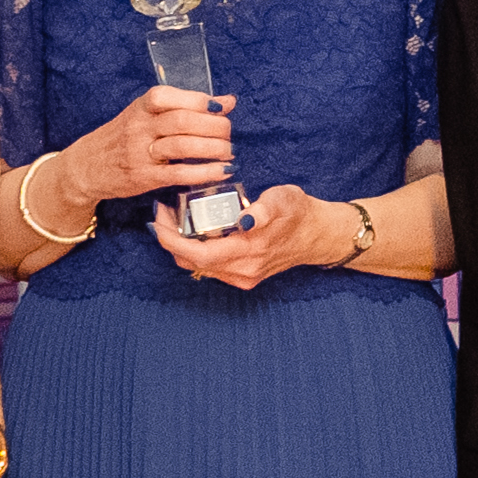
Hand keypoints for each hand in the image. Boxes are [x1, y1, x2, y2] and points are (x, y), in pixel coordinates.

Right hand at [66, 82, 233, 205]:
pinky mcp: (144, 177)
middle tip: (228, 134)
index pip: (168, 97)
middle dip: (214, 127)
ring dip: (213, 149)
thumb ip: (185, 107)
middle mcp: (140, 127)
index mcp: (141, 107)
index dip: (199, 100)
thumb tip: (227, 101)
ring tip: (229, 152)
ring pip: (182, 146)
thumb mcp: (147, 115)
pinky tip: (222, 171)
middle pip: (182, 121)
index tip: (221, 107)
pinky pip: (179, 173)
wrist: (86, 167)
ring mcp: (140, 152)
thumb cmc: (123, 137)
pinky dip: (205, 173)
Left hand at [150, 181, 343, 291]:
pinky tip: (192, 232)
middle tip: (162, 213)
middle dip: (169, 239)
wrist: (318, 235)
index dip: (172, 239)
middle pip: (191, 262)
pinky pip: (208, 267)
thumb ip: (265, 209)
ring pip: (197, 266)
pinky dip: (193, 251)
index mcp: (249, 251)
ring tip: (173, 219)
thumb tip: (246, 219)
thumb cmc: (299, 213)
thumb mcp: (285, 200)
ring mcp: (242, 277)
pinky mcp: (242, 277)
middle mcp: (243, 271)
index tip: (159, 219)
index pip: (198, 253)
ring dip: (179, 245)